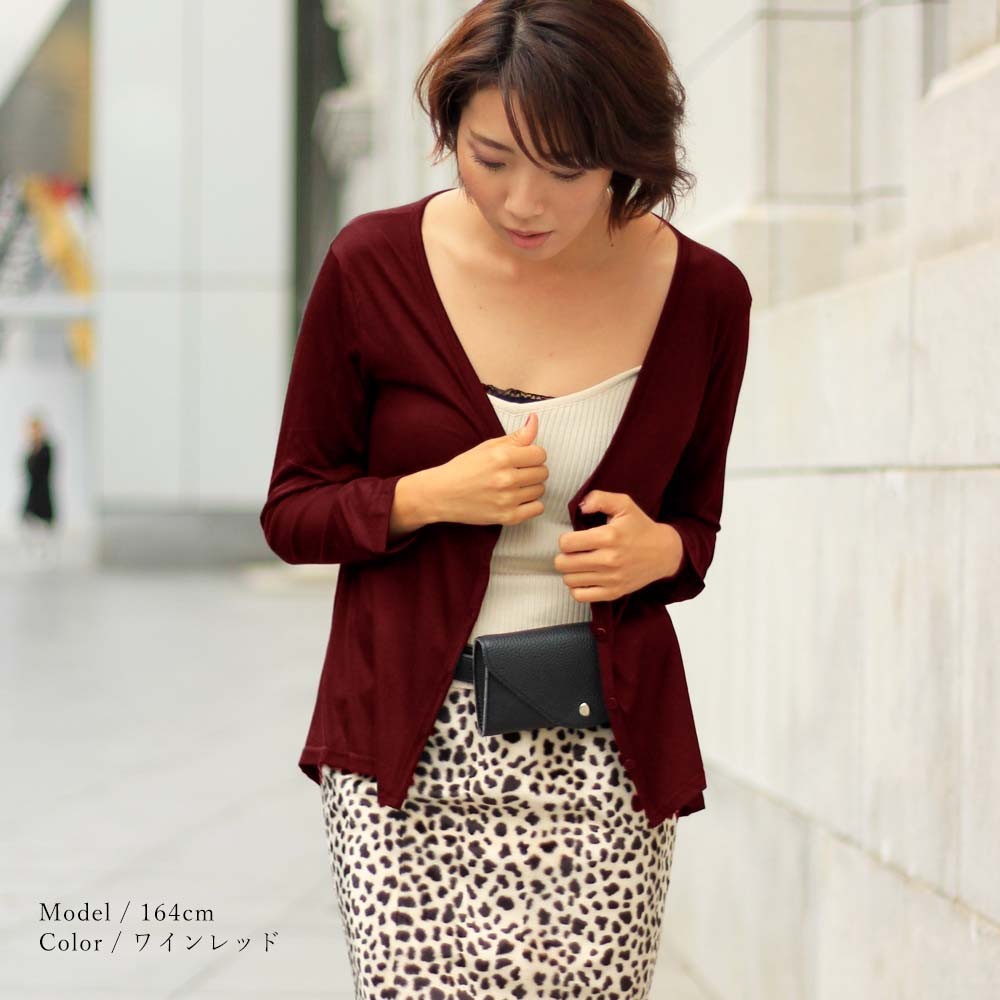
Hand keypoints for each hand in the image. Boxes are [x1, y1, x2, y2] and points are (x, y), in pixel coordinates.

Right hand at [423, 411, 547, 525]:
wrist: (441, 494)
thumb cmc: (464, 468)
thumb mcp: (488, 447)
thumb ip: (516, 436)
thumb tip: (534, 419)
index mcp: (502, 457)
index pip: (540, 454)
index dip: (533, 454)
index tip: (523, 458)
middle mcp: (506, 478)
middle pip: (543, 472)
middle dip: (533, 470)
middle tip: (518, 472)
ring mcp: (507, 500)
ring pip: (540, 490)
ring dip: (531, 487)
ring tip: (515, 486)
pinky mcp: (507, 517)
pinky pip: (537, 509)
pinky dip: (532, 505)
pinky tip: (518, 499)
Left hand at [554, 490, 682, 602]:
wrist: (664, 552)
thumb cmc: (640, 527)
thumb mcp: (623, 504)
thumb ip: (599, 498)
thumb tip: (581, 507)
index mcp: (609, 536)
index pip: (567, 543)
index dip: (565, 540)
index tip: (573, 539)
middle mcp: (609, 560)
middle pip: (564, 564)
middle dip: (564, 556)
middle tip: (573, 552)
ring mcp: (611, 579)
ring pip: (569, 580)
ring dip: (570, 572)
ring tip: (579, 564)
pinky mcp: (614, 593)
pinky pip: (581, 596)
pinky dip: (577, 588)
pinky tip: (584, 578)